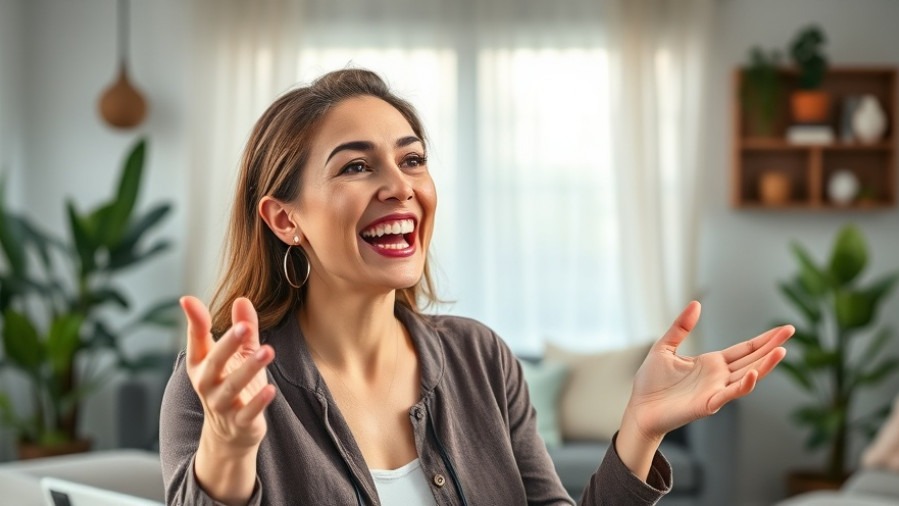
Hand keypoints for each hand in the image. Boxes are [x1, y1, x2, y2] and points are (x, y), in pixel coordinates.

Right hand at [182, 296, 275, 452]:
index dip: (194, 321)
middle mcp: (207, 384)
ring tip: (268, 351)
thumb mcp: (239, 354)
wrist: (231, 434)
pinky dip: (258, 402)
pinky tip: (270, 389)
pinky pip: (247, 412)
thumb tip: (243, 299)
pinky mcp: (239, 423)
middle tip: (243, 327)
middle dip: (228, 344)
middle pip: (215, 362)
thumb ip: (243, 328)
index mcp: (203, 364)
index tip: (187, 300)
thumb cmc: (234, 384)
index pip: (196, 340)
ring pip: (233, 386)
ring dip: (250, 369)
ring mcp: (222, 405)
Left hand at [624, 301, 792, 440]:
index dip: (764, 340)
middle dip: (771, 346)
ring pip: (746, 377)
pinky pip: (729, 395)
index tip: (783, 329)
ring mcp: (715, 391)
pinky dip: (742, 385)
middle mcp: (719, 377)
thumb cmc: (651, 382)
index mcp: (711, 363)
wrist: (639, 408)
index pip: (744, 349)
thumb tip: (696, 304)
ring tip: (781, 351)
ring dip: (764, 366)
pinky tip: (753, 374)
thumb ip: (680, 327)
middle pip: (752, 359)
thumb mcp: (664, 347)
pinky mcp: (707, 404)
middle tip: (790, 331)